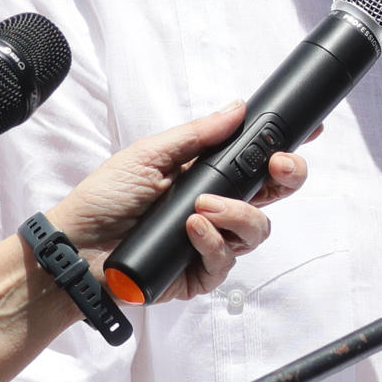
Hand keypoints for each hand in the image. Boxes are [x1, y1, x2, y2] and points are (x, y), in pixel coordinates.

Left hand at [48, 102, 308, 302]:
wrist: (74, 248)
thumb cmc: (105, 199)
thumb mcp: (149, 155)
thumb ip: (197, 135)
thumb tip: (237, 107)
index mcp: (209, 176)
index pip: (259, 161)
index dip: (287, 148)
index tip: (307, 132)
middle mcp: (218, 208)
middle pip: (275, 195)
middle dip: (288, 176)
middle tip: (278, 166)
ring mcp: (213, 242)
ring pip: (257, 230)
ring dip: (237, 214)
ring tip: (202, 207)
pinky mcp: (201, 274)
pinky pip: (226, 260)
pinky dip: (211, 242)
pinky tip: (191, 230)